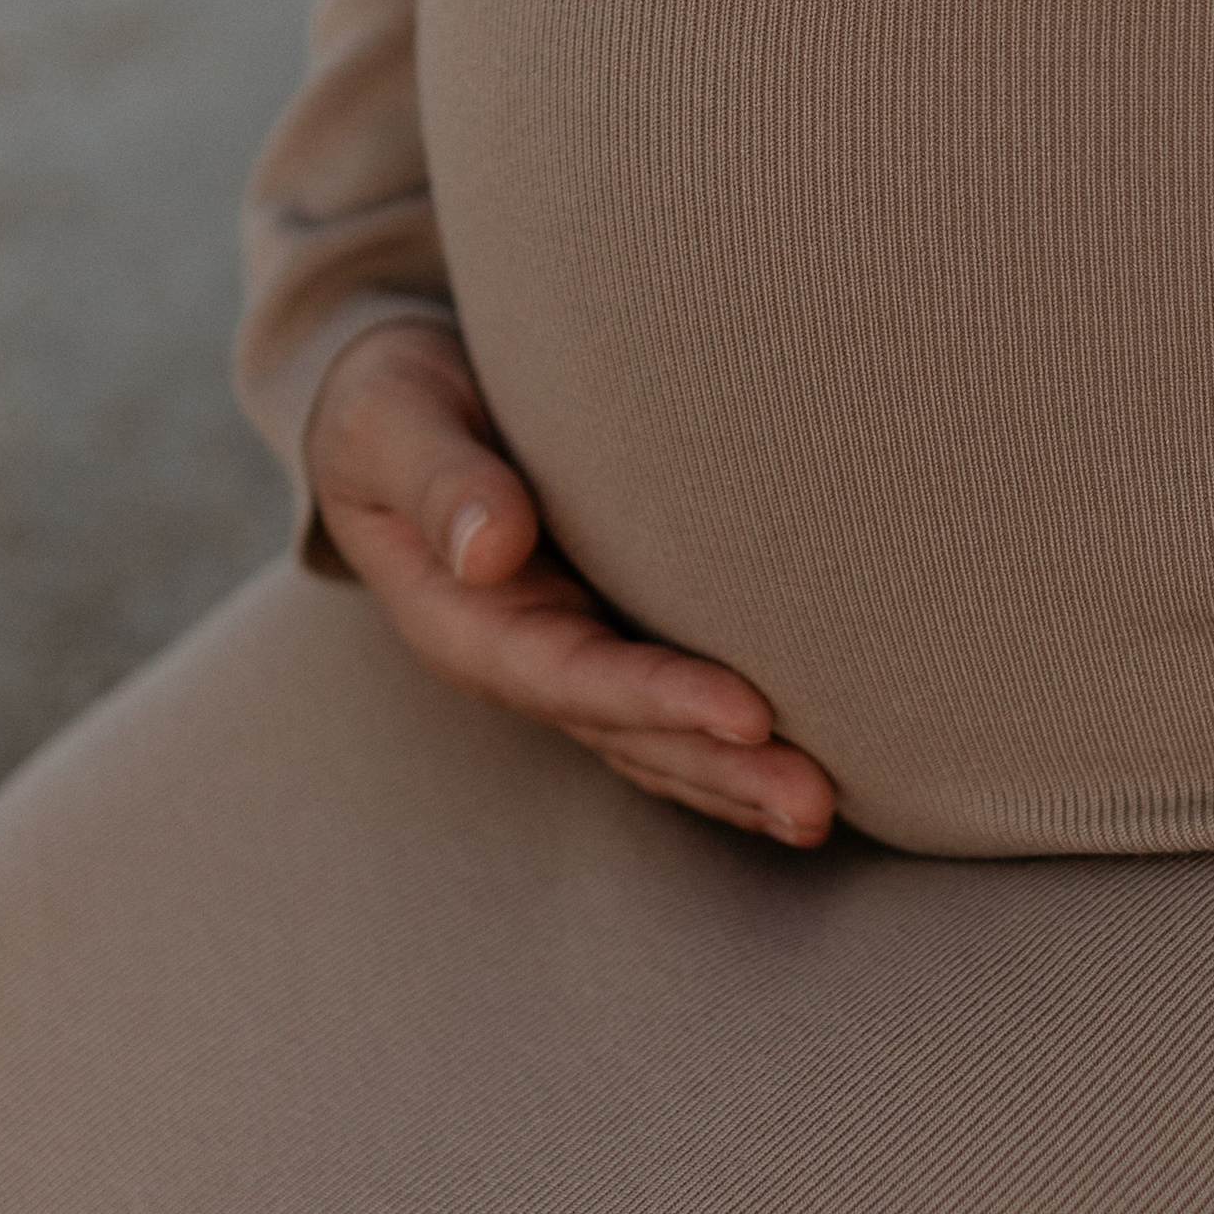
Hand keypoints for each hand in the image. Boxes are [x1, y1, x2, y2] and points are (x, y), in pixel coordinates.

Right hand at [308, 318, 835, 844]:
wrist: (394, 402)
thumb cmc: (392, 401)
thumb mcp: (390, 421)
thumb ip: (438, 479)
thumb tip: (490, 551)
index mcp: (463, 621)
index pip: (570, 674)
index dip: (658, 699)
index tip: (749, 715)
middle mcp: (520, 656)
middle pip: (627, 731)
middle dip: (722, 772)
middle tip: (816, 805)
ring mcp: (568, 653)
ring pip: (658, 738)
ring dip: (739, 780)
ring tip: (822, 813)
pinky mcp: (609, 631)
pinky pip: (671, 708)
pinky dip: (732, 748)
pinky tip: (805, 769)